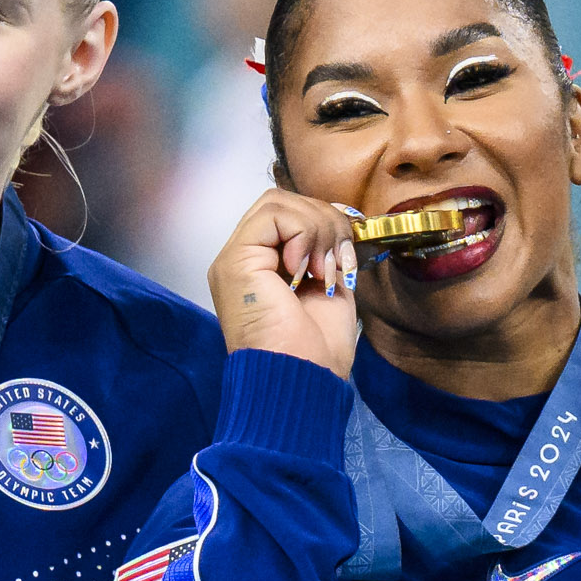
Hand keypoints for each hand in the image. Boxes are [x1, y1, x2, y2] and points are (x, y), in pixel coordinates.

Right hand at [211, 189, 360, 378]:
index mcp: (263, 268)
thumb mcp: (330, 289)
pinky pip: (273, 214)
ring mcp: (235, 259)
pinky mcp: (235, 260)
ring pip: (277, 202)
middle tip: (338, 261)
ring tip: (323, 270)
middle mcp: (244, 260)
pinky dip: (302, 234)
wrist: (303, 378)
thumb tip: (338, 228)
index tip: (345, 258)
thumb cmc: (317, 350)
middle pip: (282, 202)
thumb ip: (325, 254)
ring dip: (316, 229)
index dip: (323, 224)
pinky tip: (306, 270)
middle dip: (323, 221)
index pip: (288, 217)